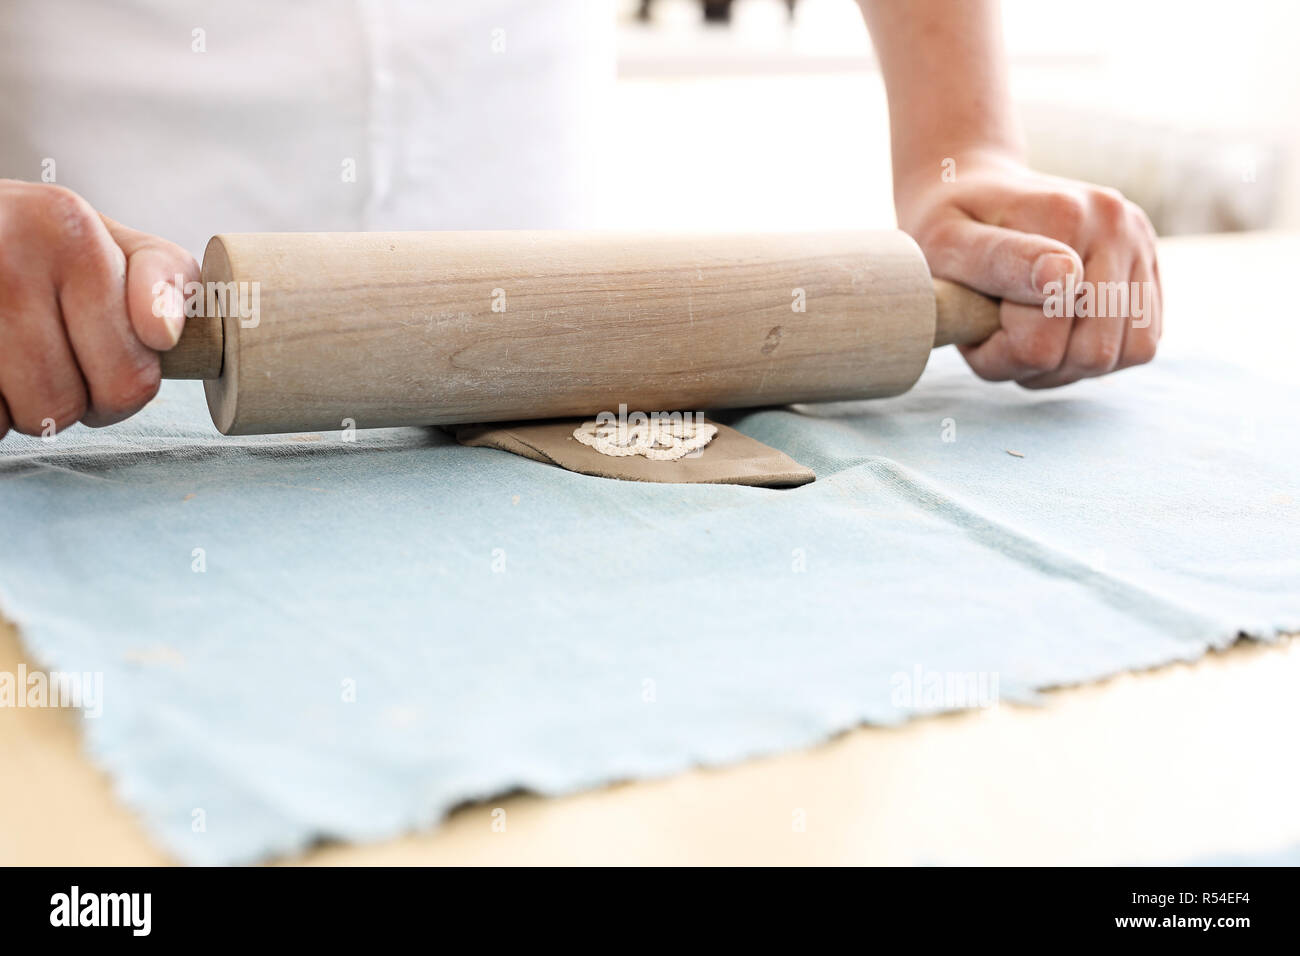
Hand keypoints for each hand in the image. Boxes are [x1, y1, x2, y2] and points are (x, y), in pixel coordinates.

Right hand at [0, 180, 198, 439]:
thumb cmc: (33, 243)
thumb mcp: (107, 240)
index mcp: (70, 227)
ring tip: (11, 357)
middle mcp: (7, 251)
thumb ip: (163, 278)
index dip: (123, 389)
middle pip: (72, 405)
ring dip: (20, 407)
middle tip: (49, 359)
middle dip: (69, 399)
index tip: (110, 360)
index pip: (132, 377)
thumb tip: (164, 333)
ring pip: (23, 418)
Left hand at [896, 152, 1160, 387]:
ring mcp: (1140, 243)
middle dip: (1036, 364)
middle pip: (1093, 355)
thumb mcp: (946, 243)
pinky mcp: (1150, 267)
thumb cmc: (949, 224)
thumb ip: (996, 261)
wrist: (971, 185)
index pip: (1041, 342)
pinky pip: (1140, 344)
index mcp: (1065, 215)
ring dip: (1068, 365)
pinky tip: (1058, 331)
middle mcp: (1117, 224)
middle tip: (997, 335)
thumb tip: (1064, 278)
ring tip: (1027, 333)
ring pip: (1124, 355)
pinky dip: (1095, 353)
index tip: (972, 321)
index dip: (997, 352)